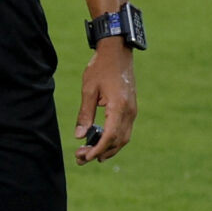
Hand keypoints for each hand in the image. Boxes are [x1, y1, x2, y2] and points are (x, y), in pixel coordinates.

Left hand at [74, 40, 137, 164]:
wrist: (118, 52)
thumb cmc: (100, 68)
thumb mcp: (88, 89)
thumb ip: (85, 114)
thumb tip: (79, 136)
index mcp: (119, 107)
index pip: (110, 136)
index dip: (98, 149)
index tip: (85, 157)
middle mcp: (129, 112)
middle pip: (118, 141)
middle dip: (100, 152)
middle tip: (80, 159)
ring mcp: (132, 111)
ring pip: (123, 138)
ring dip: (108, 149)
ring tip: (90, 156)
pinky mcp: (131, 109)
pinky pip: (124, 130)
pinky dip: (114, 140)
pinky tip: (101, 143)